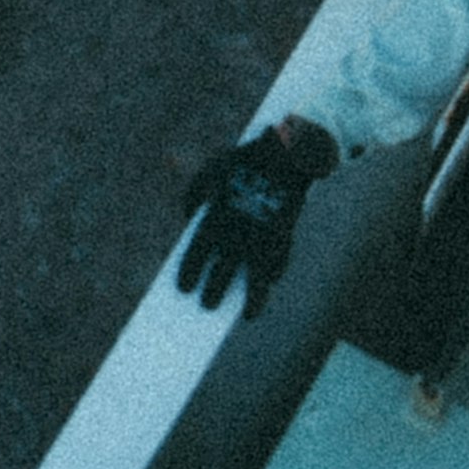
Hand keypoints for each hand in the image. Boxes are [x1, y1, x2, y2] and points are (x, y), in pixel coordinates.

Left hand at [173, 119, 331, 307]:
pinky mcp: (285, 240)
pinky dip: (273, 277)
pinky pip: (278, 267)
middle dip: (213, 292)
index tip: (183, 289)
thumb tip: (189, 218)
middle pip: (222, 274)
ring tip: (247, 314)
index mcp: (216, 218)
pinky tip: (268, 285)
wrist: (282, 155)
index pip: (197, 255)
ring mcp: (263, 240)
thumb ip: (194, 194)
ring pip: (255, 283)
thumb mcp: (210, 170)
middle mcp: (238, 235)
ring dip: (251, 301)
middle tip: (206, 305)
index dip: (189, 273)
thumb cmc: (242, 162)